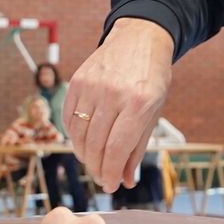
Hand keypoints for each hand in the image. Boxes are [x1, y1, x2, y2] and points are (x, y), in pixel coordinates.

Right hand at [66, 19, 175, 191]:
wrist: (140, 38)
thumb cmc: (151, 78)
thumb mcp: (154, 111)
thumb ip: (138, 147)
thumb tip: (126, 181)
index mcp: (138, 103)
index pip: (117, 148)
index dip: (111, 173)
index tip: (111, 186)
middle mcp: (112, 93)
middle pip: (95, 145)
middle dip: (98, 168)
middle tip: (103, 179)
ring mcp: (92, 85)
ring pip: (78, 134)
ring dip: (84, 155)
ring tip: (94, 163)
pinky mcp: (77, 80)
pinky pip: (69, 118)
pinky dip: (74, 135)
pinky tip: (84, 142)